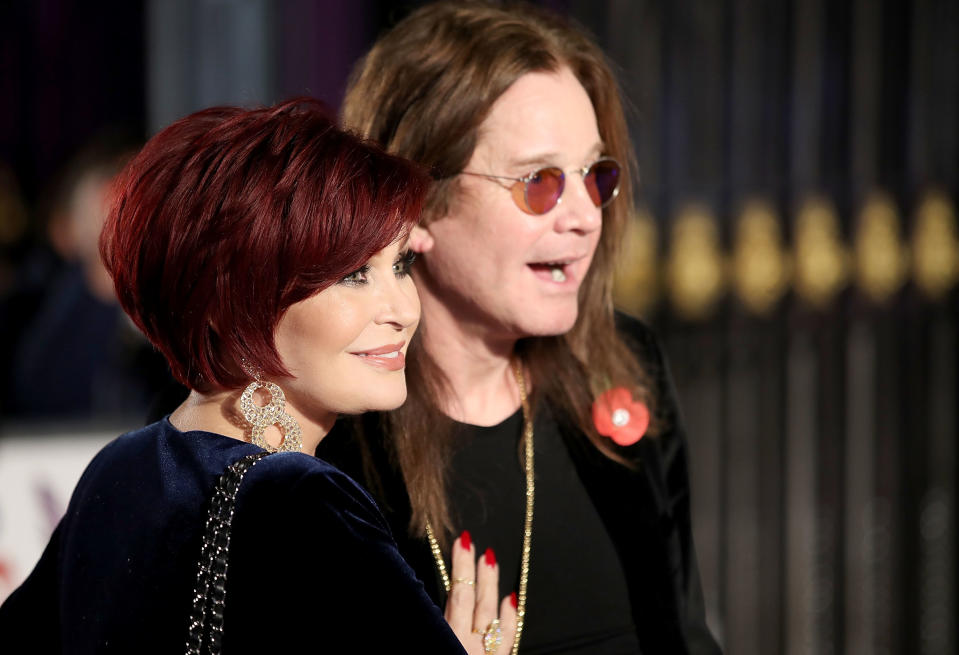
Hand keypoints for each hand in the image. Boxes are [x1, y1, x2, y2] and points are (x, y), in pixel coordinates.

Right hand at [444, 531, 516, 654]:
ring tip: (491, 561)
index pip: (457, 595)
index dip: (460, 567)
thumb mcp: (434, 641)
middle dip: (473, 569)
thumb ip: (433, 620)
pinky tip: (511, 600)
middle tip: (472, 543)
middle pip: (475, 599)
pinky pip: (509, 635)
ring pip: (492, 613)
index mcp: (450, 637)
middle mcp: (471, 643)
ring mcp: (489, 653)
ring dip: (491, 585)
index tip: (461, 543)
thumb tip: (427, 602)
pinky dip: (509, 616)